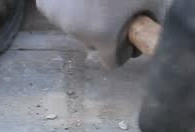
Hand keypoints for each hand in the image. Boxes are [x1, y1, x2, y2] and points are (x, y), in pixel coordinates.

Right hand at [36, 0, 170, 67]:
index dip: (123, 50)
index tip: (128, 36)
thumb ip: (148, 21)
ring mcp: (58, 18)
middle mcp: (77, 32)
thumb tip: (148, 31)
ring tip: (95, 0)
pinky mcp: (46, 5)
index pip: (112, 62)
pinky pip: (58, 14)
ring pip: (74, 29)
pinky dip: (67, 7)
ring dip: (84, 20)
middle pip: (93, 45)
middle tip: (111, 9)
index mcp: (104, 36)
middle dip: (103, 32)